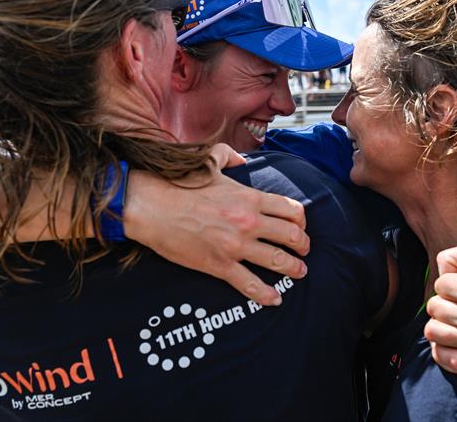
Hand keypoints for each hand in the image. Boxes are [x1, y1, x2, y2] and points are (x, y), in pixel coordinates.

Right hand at [124, 143, 309, 306]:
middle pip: (292, 236)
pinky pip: (250, 284)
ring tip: (299, 272)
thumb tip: (242, 160)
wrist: (152, 206)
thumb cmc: (178, 183)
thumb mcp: (209, 160)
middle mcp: (248, 221)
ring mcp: (235, 245)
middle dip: (303, 245)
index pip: (291, 210)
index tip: (300, 226)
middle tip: (304, 251)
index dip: (302, 221)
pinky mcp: (219, 265)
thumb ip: (230, 157)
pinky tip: (275, 299)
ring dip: (293, 268)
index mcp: (249, 197)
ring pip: (278, 261)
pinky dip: (266, 295)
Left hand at [424, 241, 456, 374]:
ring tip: (454, 317)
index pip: (440, 286)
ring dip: (440, 322)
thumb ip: (452, 257)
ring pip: (435, 333)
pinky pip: (450, 361)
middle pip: (435, 309)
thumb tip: (438, 276)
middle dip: (444, 300)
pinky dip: (442, 350)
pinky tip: (451, 339)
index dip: (451, 281)